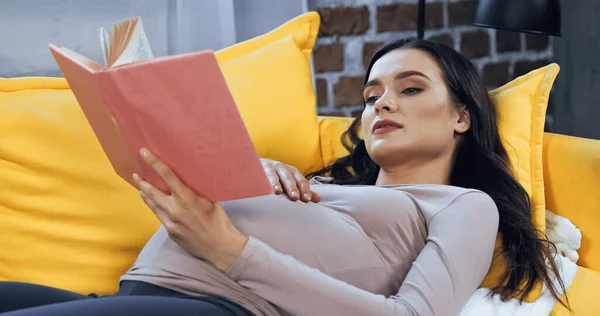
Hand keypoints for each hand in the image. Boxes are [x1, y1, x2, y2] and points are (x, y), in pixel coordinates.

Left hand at [133, 148, 247, 272]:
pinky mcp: (170, 232)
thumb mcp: (209, 200)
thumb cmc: (219, 221)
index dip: (154, 162)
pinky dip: (154, 207)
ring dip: (145, 195)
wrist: (219, 246)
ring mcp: (170, 222)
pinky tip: (153, 204)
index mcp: (187, 198)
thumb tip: (186, 181)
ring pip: (152, 205)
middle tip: (136, 174)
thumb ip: (195, 191)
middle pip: (152, 191)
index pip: (166, 175)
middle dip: (142, 182)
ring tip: (140, 187)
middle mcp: (175, 209)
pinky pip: (159, 216)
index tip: (144, 153)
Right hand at [261, 158, 320, 202]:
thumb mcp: (290, 182)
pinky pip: (260, 175)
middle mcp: (282, 167)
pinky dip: (262, 180)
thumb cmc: (277, 178)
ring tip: (278, 191)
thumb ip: (303, 191)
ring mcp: (269, 167)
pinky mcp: (258, 168)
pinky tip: (262, 188)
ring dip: (276, 183)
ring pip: (274, 175)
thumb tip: (318, 199)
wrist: (257, 166)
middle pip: (288, 177)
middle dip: (292, 187)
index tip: (306, 200)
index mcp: (292, 172)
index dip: (304, 189)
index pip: (301, 180)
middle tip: (294, 197)